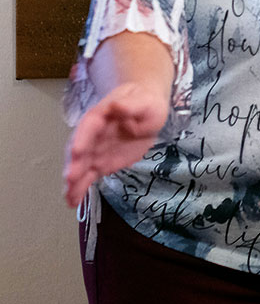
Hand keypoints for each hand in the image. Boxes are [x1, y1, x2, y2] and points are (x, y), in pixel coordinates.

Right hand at [63, 81, 168, 207]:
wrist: (145, 108)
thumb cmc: (144, 102)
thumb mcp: (143, 102)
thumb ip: (130, 106)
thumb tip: (116, 105)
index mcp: (102, 115)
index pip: (89, 126)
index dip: (82, 138)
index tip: (76, 151)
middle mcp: (93, 134)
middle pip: (81, 149)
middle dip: (75, 164)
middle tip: (71, 179)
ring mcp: (95, 150)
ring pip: (81, 166)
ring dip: (74, 181)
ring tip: (69, 197)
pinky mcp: (100, 163)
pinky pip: (88, 176)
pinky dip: (80, 188)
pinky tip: (72, 201)